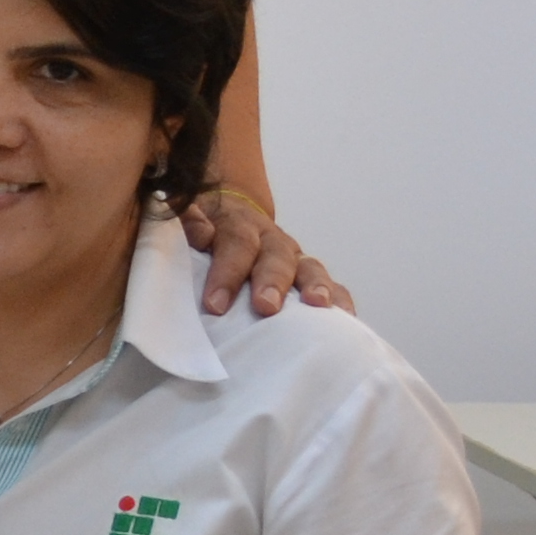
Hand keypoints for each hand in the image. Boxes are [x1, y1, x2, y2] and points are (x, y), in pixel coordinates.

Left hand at [181, 186, 347, 317]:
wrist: (230, 215)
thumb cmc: (206, 229)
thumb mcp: (191, 217)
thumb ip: (189, 223)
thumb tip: (199, 232)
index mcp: (238, 223)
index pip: (235, 243)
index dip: (227, 272)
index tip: (215, 304)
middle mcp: (271, 239)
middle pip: (275, 257)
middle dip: (272, 282)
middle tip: (265, 306)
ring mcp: (293, 257)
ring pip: (309, 267)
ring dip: (315, 286)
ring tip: (318, 305)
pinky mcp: (308, 275)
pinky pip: (331, 285)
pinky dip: (340, 299)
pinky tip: (346, 319)